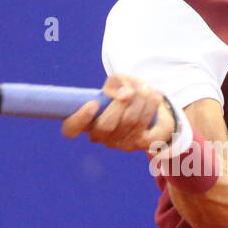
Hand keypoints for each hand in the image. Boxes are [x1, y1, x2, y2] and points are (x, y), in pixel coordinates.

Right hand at [60, 73, 174, 151]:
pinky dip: (152, 107)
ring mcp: (121, 144)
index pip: (71, 129)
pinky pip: (146, 127)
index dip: (80, 119)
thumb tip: (124, 94)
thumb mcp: (118, 82)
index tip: (93, 103)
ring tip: (146, 88)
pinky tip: (155, 96)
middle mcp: (101, 137)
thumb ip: (116, 83)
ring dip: (141, 100)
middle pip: (106, 125)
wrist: (150, 106)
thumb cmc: (126, 93)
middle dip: (120, 103)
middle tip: (130, 90)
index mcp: (86, 122)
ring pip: (130, 122)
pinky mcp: (141, 145)